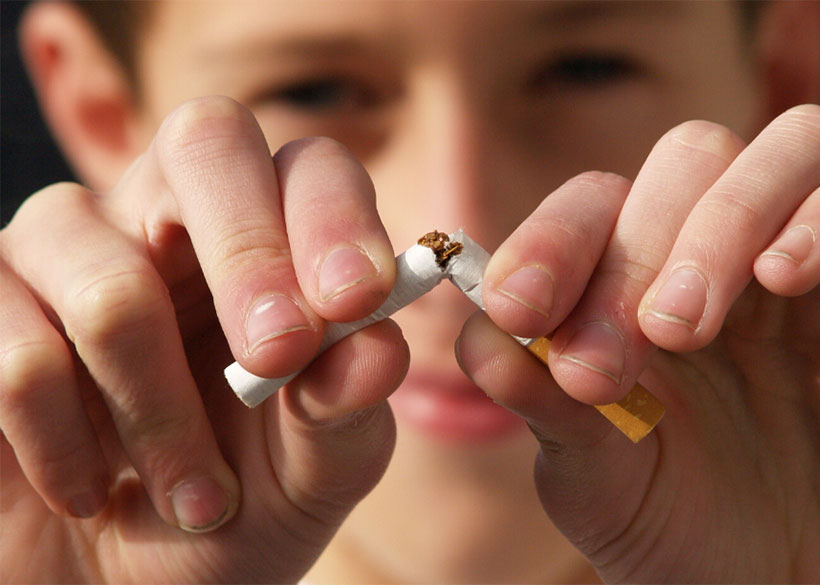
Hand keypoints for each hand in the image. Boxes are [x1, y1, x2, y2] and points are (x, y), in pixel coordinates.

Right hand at [0, 96, 405, 582]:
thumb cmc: (235, 508)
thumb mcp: (315, 470)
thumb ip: (348, 406)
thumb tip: (378, 348)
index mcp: (269, 240)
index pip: (308, 167)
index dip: (333, 219)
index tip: (355, 301)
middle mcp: (165, 216)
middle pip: (206, 142)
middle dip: (251, 257)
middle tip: (274, 360)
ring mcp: (62, 250)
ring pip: (114, 282)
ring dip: (163, 416)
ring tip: (196, 498)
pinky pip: (20, 355)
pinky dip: (69, 447)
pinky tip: (91, 490)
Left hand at [458, 105, 819, 580]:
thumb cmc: (689, 537)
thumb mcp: (599, 481)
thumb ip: (544, 406)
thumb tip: (480, 339)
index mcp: (642, 289)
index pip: (596, 207)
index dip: (550, 241)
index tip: (519, 310)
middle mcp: (729, 259)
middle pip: (691, 158)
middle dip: (638, 247)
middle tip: (609, 359)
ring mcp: (818, 267)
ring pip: (791, 148)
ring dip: (724, 221)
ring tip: (681, 327)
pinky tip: (783, 279)